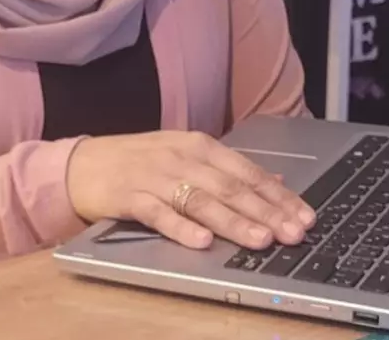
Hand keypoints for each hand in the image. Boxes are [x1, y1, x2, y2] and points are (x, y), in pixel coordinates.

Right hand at [65, 130, 315, 250]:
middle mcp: (181, 157)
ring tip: (260, 239)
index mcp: (199, 145)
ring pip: (201, 200)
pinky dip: (181, 228)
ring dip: (233, 222)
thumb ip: (228, 170)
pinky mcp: (130, 196)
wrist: (84, 163)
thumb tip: (276, 181)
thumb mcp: (186, 157)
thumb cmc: (140, 162)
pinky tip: (201, 242)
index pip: (247, 172)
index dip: (278, 195)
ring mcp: (155, 175)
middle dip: (266, 211)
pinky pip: (159, 213)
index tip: (305, 216)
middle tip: (294, 233)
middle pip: (230, 187)